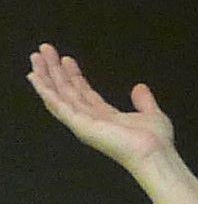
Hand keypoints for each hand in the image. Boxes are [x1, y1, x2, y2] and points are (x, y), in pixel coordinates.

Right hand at [27, 45, 174, 173]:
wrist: (156, 153)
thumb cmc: (155, 141)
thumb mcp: (151, 114)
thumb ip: (144, 101)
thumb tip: (139, 87)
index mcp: (105, 116)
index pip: (83, 92)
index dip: (73, 75)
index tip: (66, 59)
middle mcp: (90, 119)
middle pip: (66, 91)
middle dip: (54, 70)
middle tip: (44, 50)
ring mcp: (82, 122)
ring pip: (58, 95)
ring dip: (45, 75)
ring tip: (36, 57)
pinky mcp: (79, 124)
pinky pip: (57, 105)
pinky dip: (44, 90)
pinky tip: (35, 77)